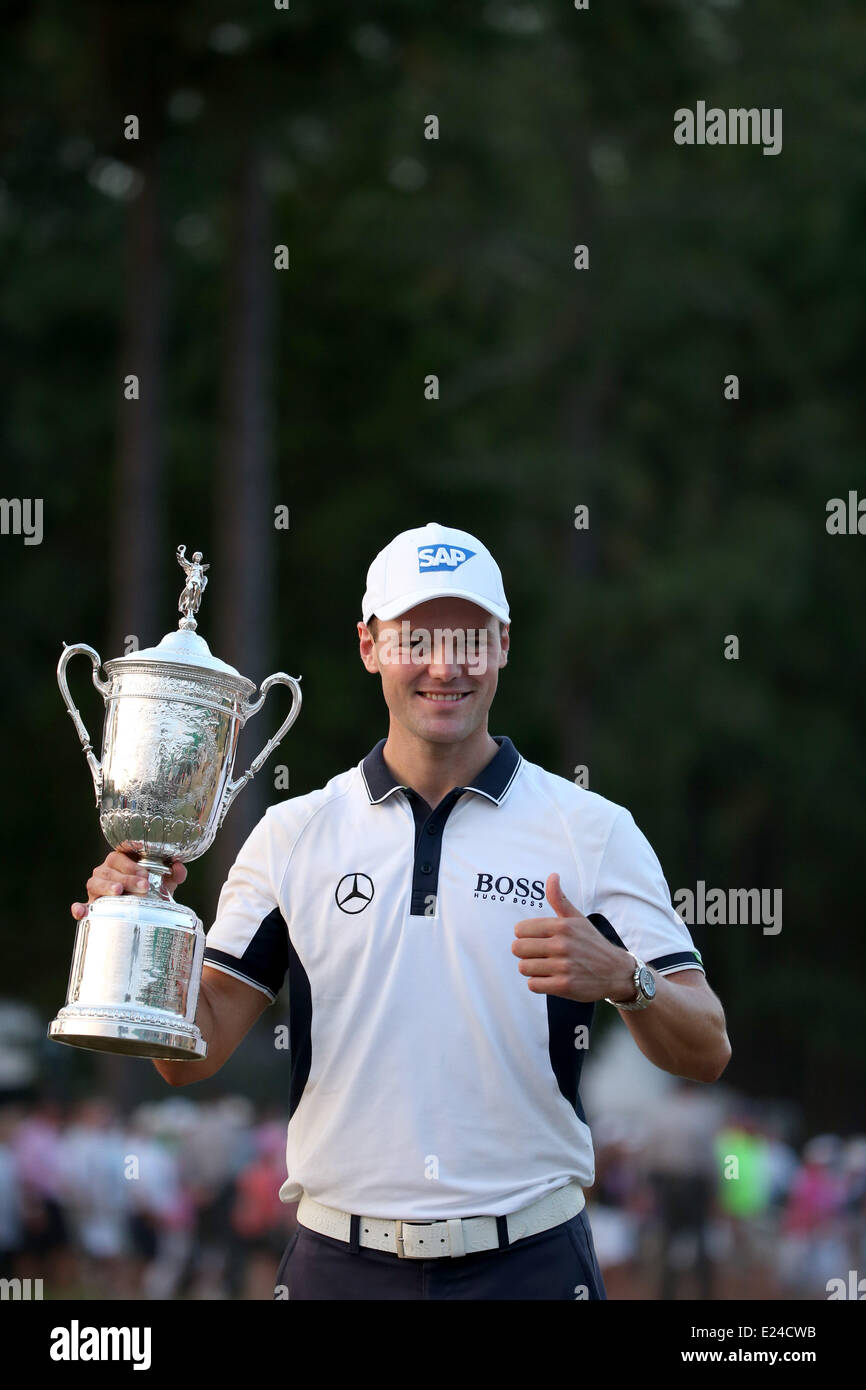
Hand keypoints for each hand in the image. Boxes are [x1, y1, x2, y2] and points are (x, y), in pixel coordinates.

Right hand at [70, 851, 186, 920]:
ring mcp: (96, 888)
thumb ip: (174, 873)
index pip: (119, 855)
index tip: (145, 874)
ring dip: (106, 887)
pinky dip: (79, 908)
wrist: (140, 912)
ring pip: (94, 883)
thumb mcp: (164, 882)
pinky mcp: (91, 906)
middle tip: (142, 886)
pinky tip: (81, 912)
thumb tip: (178, 867)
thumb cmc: (150, 890)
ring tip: (118, 892)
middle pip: (109, 870)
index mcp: (120, 862)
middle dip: (126, 878)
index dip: (131, 864)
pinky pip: (81, 906)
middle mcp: (105, 872)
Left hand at [511, 872, 635, 1002]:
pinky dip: (539, 983)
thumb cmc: (592, 943)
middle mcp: (562, 945)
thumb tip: (552, 875)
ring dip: (533, 969)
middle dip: (526, 953)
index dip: (525, 936)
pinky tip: (551, 978)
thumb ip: (559, 899)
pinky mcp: (564, 986)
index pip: (520, 929)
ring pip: (523, 967)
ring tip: (547, 967)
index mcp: (562, 926)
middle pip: (518, 948)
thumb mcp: (577, 919)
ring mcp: (563, 966)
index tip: (538, 939)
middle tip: (540, 954)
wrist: (617, 972)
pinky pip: (533, 984)